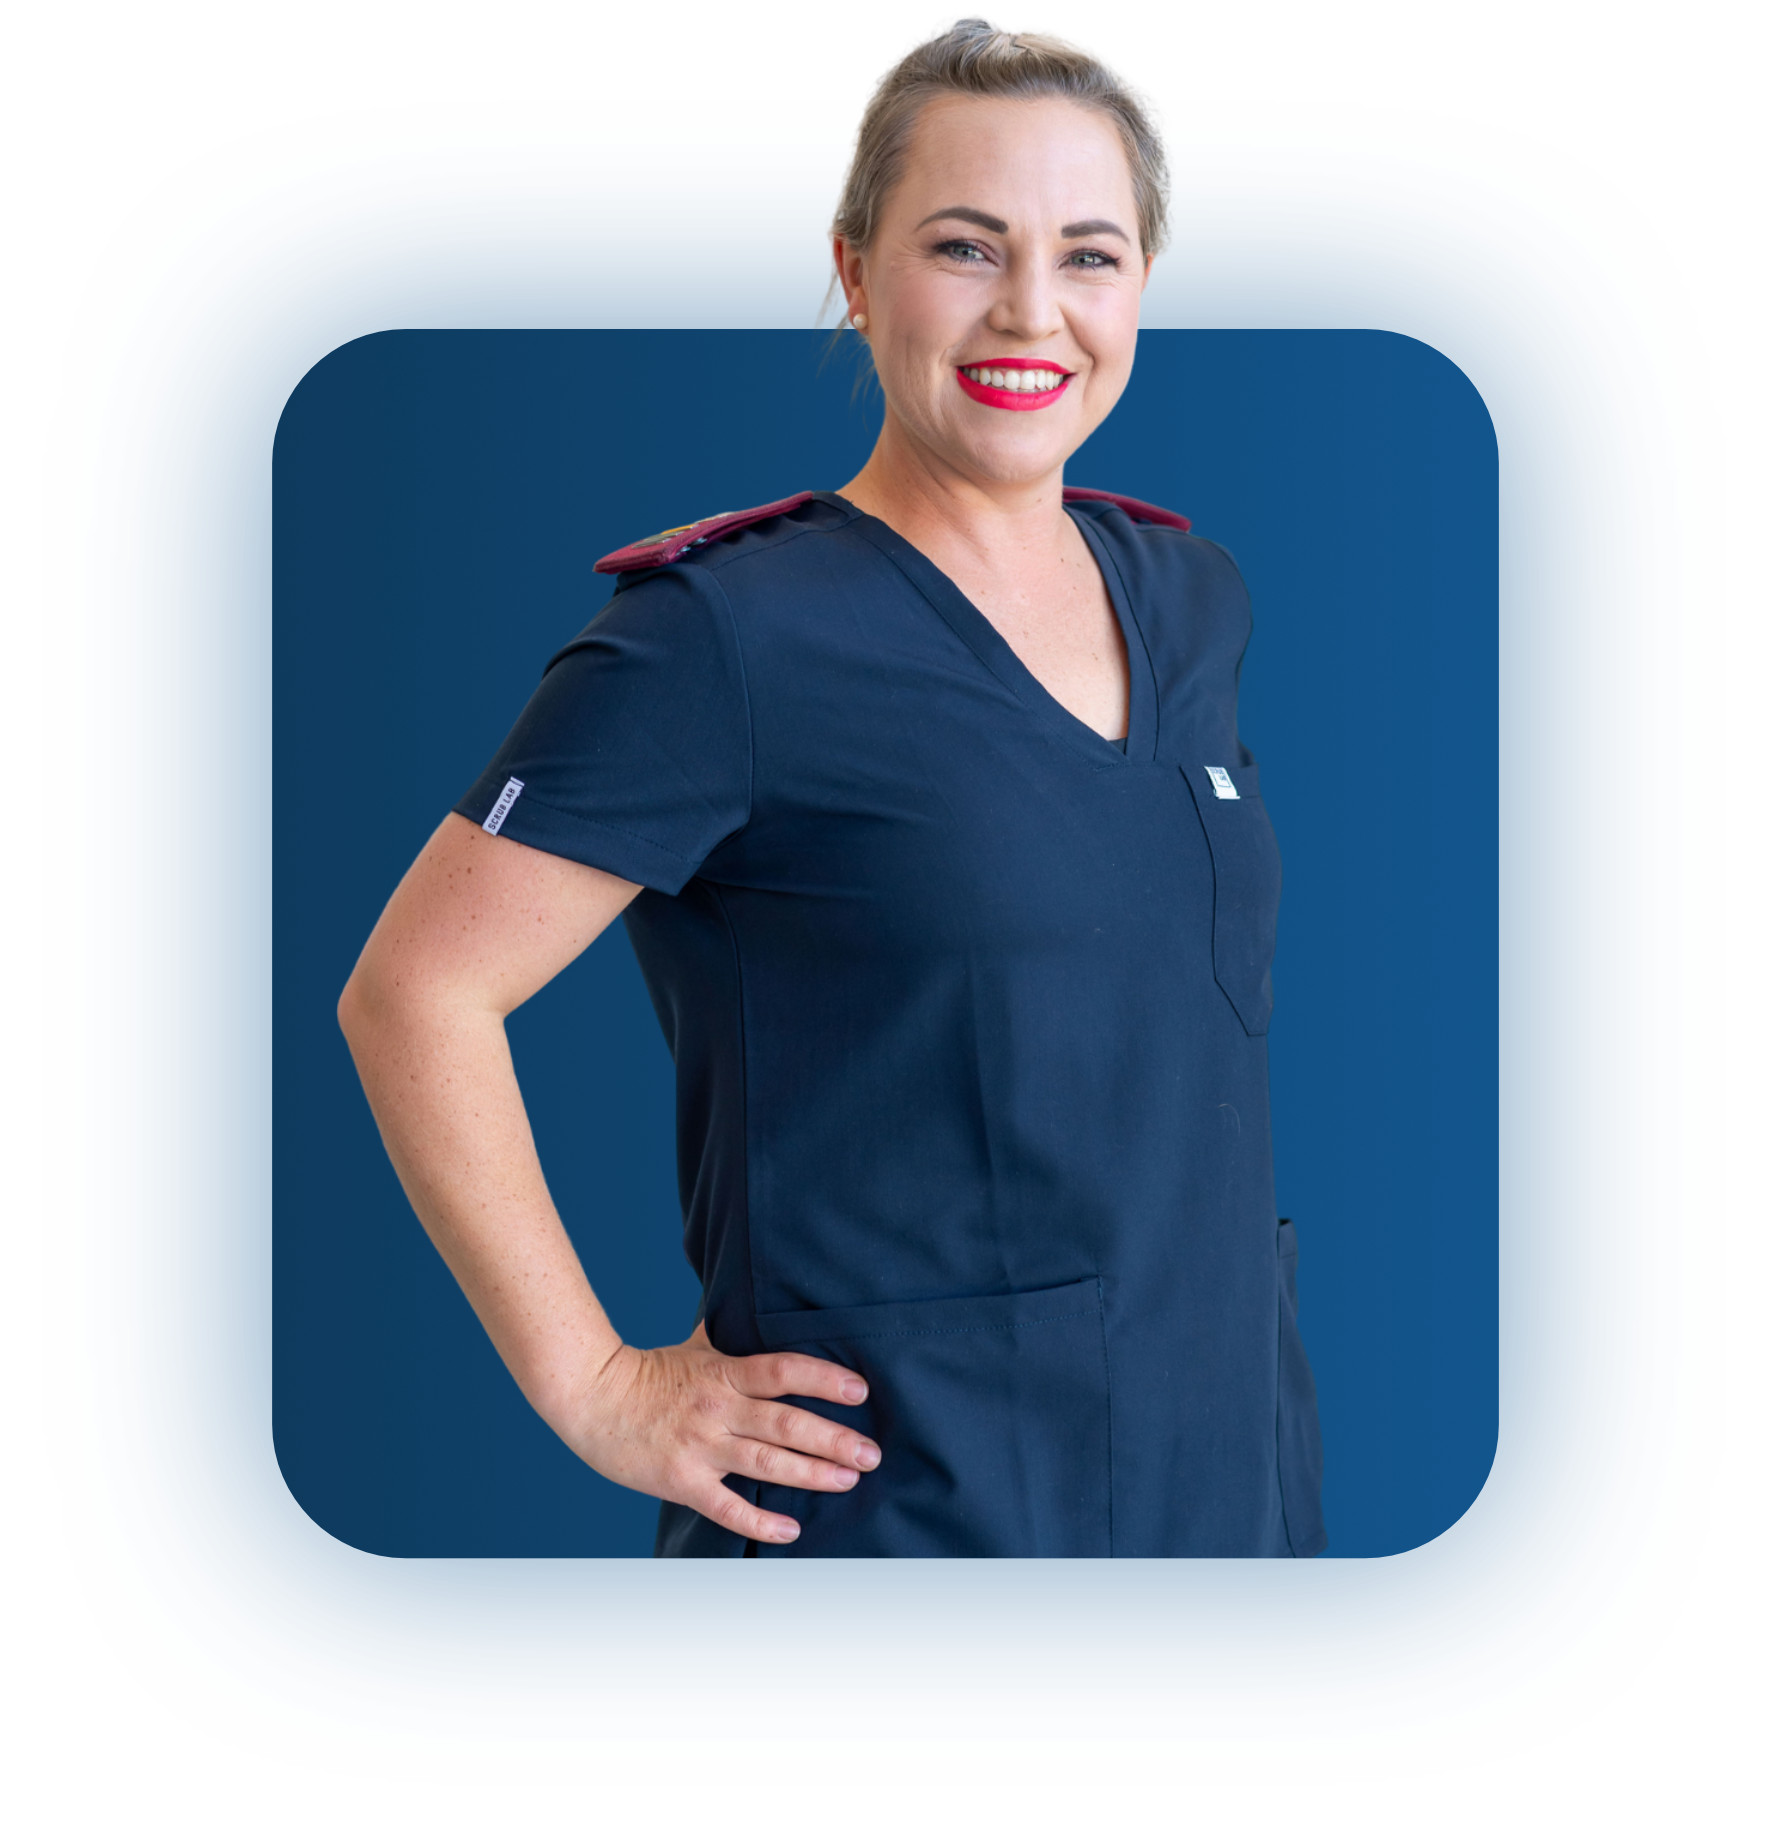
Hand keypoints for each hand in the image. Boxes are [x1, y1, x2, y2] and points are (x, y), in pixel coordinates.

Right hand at [565, 1326, 881, 1545]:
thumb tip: (771, 1317)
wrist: (591, 1398)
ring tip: (848, 1480)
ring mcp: (700, 1447)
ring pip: (766, 1464)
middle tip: (872, 1453)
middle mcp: (718, 1409)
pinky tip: (791, 1530)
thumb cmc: (649, 1372)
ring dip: (811, 1474)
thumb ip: (736, 1340)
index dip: (824, 1379)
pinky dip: (759, 1522)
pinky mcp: (681, 1480)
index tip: (860, 1391)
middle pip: (786, 1423)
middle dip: (834, 1439)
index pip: (783, 1371)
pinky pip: (726, 1507)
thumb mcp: (697, 1348)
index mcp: (724, 1373)